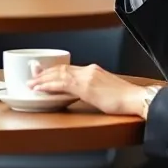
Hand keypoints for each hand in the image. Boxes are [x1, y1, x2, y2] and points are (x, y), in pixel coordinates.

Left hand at [28, 62, 147, 115]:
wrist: (136, 99)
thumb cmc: (126, 99)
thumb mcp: (107, 91)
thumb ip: (94, 89)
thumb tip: (87, 94)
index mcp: (94, 70)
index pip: (69, 68)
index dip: (54, 71)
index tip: (44, 74)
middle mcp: (89, 70)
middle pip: (61, 69)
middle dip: (44, 73)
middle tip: (32, 77)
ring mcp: (87, 77)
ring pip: (59, 74)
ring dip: (43, 79)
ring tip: (31, 83)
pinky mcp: (86, 87)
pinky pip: (62, 84)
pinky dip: (48, 86)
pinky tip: (40, 89)